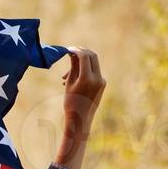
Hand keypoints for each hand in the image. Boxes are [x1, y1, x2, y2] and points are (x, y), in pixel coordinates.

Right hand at [54, 47, 104, 168]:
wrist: (80, 120)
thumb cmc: (71, 103)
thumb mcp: (69, 84)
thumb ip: (73, 67)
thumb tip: (73, 53)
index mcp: (88, 78)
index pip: (84, 56)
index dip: (76, 50)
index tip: (68, 49)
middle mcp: (98, 78)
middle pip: (92, 56)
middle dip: (81, 52)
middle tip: (70, 52)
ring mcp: (102, 80)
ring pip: (92, 63)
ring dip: (81, 63)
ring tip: (65, 76)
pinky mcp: (102, 84)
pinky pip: (93, 72)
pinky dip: (84, 71)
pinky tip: (71, 80)